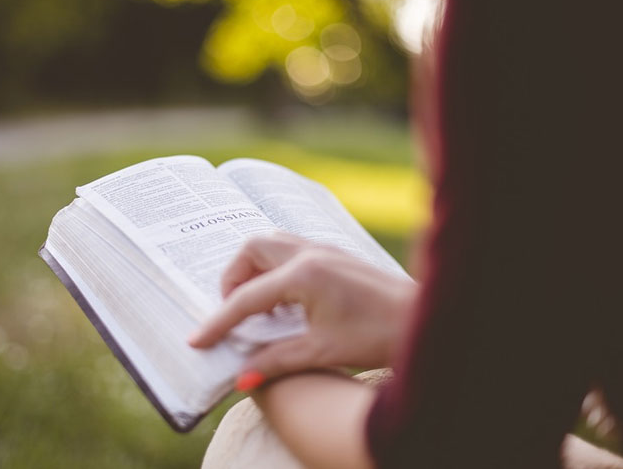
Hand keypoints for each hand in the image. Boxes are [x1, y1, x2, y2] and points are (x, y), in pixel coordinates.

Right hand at [188, 232, 415, 380]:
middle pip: (252, 249)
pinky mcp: (335, 255)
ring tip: (257, 305)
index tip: (197, 340)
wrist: (424, 320)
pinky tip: (285, 300)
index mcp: (303, 275)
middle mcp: (310, 253)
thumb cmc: (379, 335)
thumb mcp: (322, 351)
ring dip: (254, 269)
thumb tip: (241, 378)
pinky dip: (275, 269)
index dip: (219, 321)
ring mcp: (325, 249)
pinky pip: (291, 250)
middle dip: (233, 278)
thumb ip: (276, 361)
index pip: (246, 297)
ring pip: (272, 244)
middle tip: (233, 312)